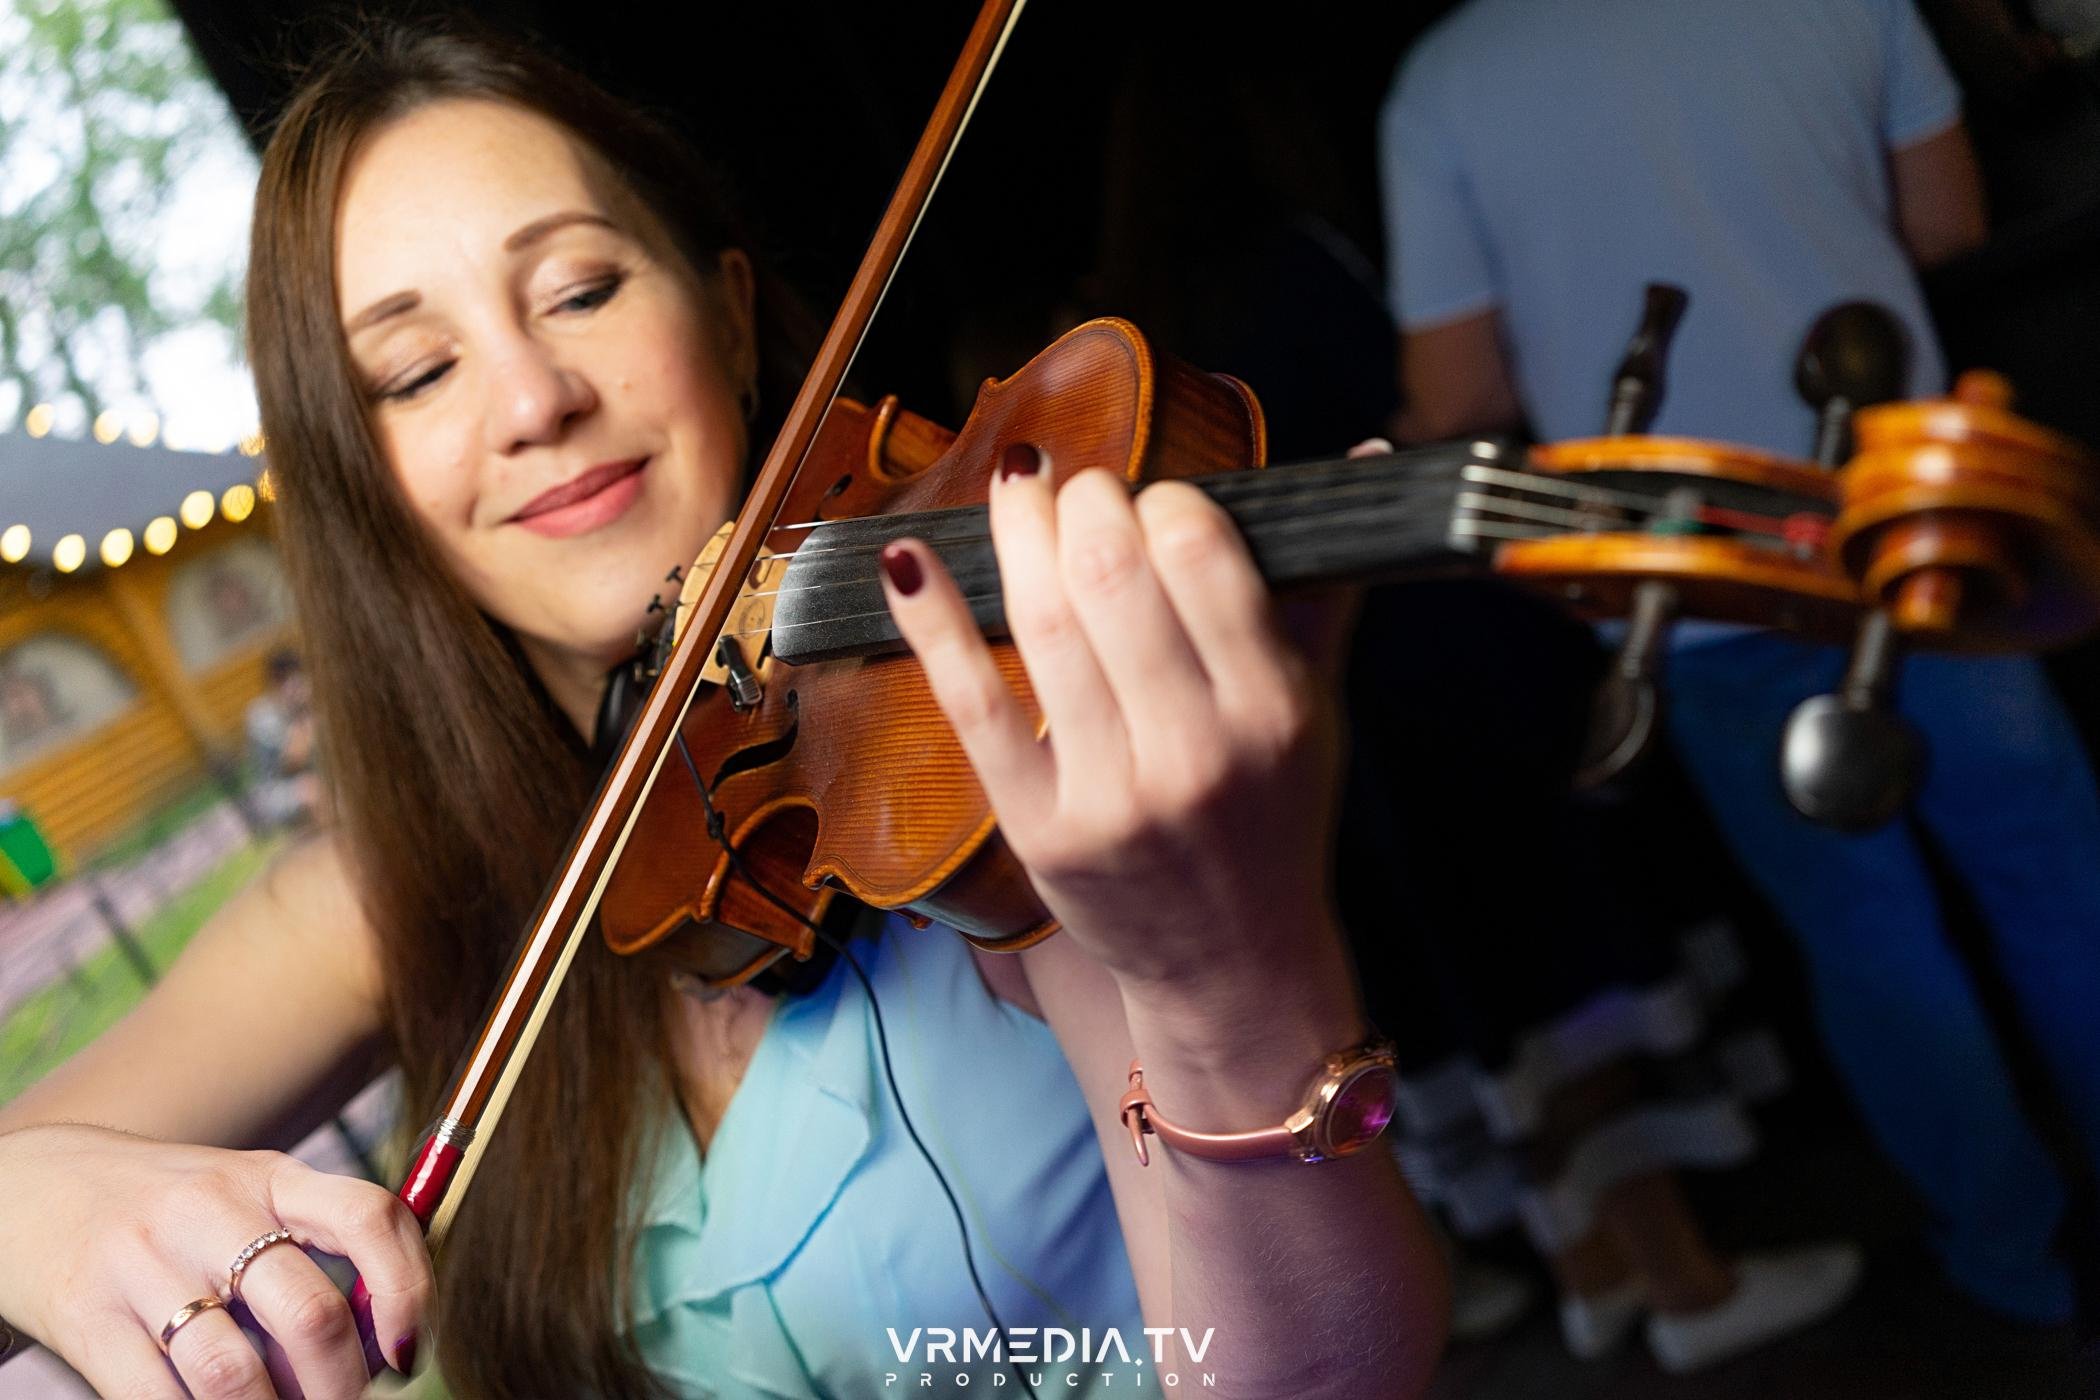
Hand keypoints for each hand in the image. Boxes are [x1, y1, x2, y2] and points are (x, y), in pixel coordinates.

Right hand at [0, 1124, 427, 1398]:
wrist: (35, 1187)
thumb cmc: (169, 1206)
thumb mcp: (248, 1193)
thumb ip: (317, 1243)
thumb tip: (386, 1335)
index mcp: (269, 1177)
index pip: (369, 1217)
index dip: (408, 1289)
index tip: (410, 1350)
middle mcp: (211, 1214)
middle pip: (310, 1314)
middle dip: (342, 1383)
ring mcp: (145, 1267)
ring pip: (235, 1374)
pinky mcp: (89, 1320)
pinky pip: (159, 1399)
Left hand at [878, 448, 1343, 994]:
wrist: (1230, 963)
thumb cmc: (1271, 822)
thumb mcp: (1318, 713)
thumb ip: (1321, 590)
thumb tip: (1361, 458)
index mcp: (1275, 710)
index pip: (1203, 556)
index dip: (1162, 500)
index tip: (1149, 497)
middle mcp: (1199, 753)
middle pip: (1114, 578)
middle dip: (1083, 505)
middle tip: (1075, 487)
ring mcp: (1115, 797)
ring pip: (1045, 629)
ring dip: (1015, 536)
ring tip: (1014, 491)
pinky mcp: (1041, 831)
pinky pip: (974, 706)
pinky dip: (936, 623)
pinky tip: (909, 562)